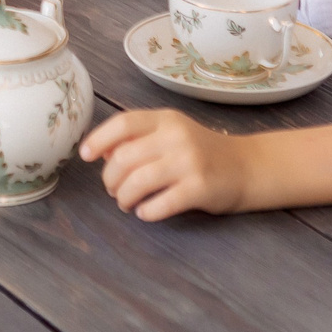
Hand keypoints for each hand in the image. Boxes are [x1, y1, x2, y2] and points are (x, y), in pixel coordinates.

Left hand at [80, 108, 249, 219]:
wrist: (247, 167)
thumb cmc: (201, 152)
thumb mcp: (172, 134)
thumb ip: (141, 138)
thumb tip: (103, 153)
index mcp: (166, 120)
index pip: (123, 123)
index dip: (98, 139)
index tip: (85, 155)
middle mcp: (176, 136)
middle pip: (125, 157)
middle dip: (110, 178)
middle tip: (112, 189)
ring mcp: (189, 162)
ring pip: (138, 181)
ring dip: (124, 197)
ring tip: (125, 203)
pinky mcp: (200, 188)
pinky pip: (161, 203)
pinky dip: (147, 211)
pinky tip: (146, 212)